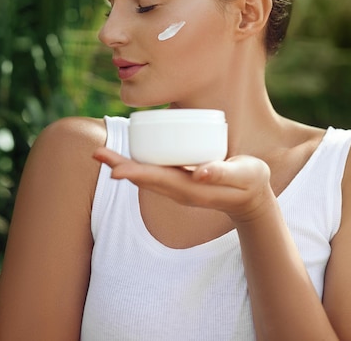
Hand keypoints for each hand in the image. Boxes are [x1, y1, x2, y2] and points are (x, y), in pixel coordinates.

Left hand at [93, 148, 272, 223]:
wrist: (253, 198)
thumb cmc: (249, 182)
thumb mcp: (241, 176)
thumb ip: (221, 173)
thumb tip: (198, 174)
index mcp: (190, 189)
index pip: (156, 179)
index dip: (134, 171)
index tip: (114, 168)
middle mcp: (179, 190)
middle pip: (143, 177)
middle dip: (120, 165)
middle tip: (97, 153)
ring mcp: (178, 187)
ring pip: (146, 175)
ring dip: (124, 165)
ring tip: (103, 155)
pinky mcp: (181, 180)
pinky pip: (154, 172)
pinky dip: (138, 163)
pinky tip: (128, 155)